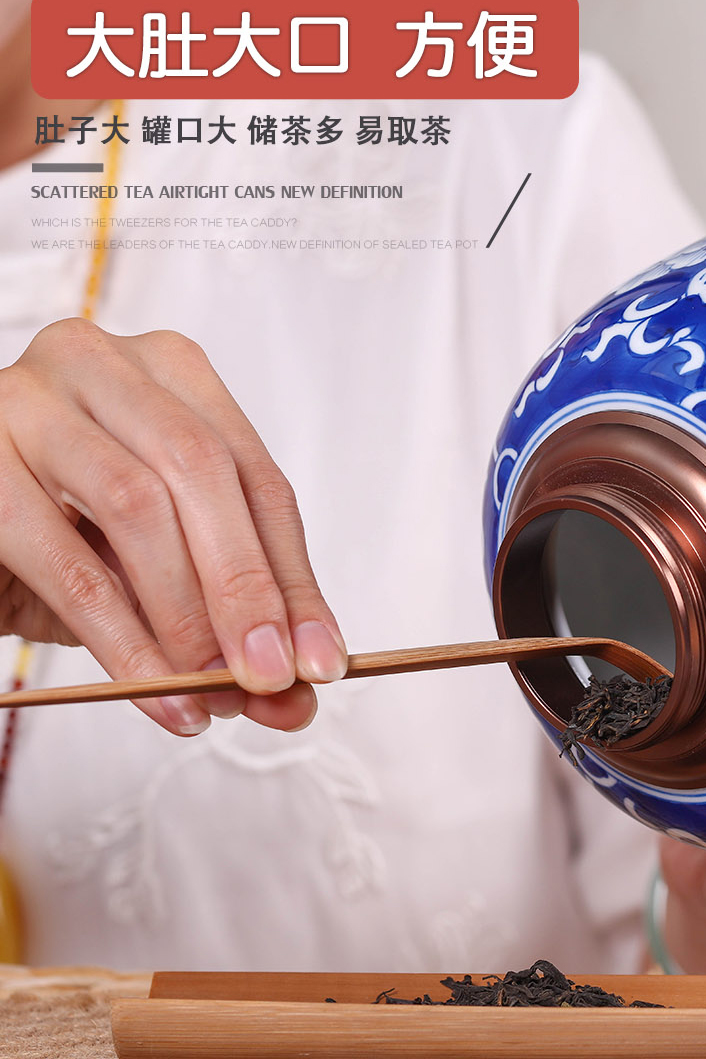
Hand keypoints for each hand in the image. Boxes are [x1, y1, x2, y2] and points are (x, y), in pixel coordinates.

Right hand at [0, 318, 346, 734]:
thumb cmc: (60, 538)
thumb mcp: (156, 571)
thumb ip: (227, 621)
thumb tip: (295, 695)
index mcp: (167, 373)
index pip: (256, 477)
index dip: (294, 576)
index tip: (323, 662)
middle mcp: (99, 363)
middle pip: (202, 471)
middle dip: (246, 586)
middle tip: (272, 676)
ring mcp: (29, 401)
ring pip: (136, 504)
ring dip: (185, 613)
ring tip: (210, 689)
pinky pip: (64, 560)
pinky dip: (120, 638)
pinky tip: (151, 689)